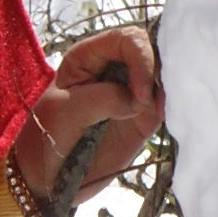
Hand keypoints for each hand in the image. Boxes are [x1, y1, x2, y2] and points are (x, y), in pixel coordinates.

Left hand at [23, 27, 160, 205]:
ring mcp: (130, 92)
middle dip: (156, 72)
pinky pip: (165, 104)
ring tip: (154, 113)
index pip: (126, 39)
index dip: (140, 57)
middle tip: (146, 104)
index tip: (138, 94)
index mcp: (89, 56)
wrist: (48, 177)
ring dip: (166, 90)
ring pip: (163, 76)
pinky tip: (162, 118)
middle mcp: (113, 68)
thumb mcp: (66, 111)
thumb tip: (138, 101)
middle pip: (151, 51)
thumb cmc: (47, 136)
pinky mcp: (142, 117)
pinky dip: (170, 107)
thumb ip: (102, 98)